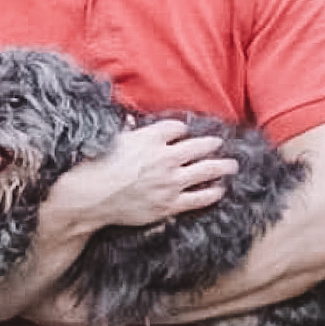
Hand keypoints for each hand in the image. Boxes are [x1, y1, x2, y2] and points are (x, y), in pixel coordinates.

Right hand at [46, 118, 238, 238]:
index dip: (183, 129)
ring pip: (206, 171)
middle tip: (220, 143)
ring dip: (222, 166)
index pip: (176, 128)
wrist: (92, 197)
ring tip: (232, 165)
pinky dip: (212, 193)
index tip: (186, 132)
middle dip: (212, 144)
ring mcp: (170, 182)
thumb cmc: (95, 167)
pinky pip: (199, 198)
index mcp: (150, 138)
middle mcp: (165, 157)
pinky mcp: (170, 204)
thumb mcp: (111, 141)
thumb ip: (126, 131)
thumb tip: (128, 121)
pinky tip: (219, 190)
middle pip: (198, 146)